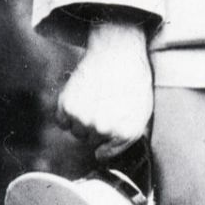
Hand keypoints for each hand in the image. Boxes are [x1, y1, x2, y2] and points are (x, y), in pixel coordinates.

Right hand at [55, 20, 152, 160]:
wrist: (118, 50)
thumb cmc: (132, 79)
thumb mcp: (142, 111)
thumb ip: (127, 136)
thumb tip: (108, 154)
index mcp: (126, 135)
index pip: (105, 154)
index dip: (105, 141)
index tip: (106, 127)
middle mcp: (104, 131)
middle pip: (90, 141)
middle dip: (95, 126)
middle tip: (103, 103)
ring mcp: (84, 119)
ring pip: (76, 131)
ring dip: (81, 119)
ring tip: (94, 96)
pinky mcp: (68, 106)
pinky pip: (62, 120)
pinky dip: (67, 110)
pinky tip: (81, 94)